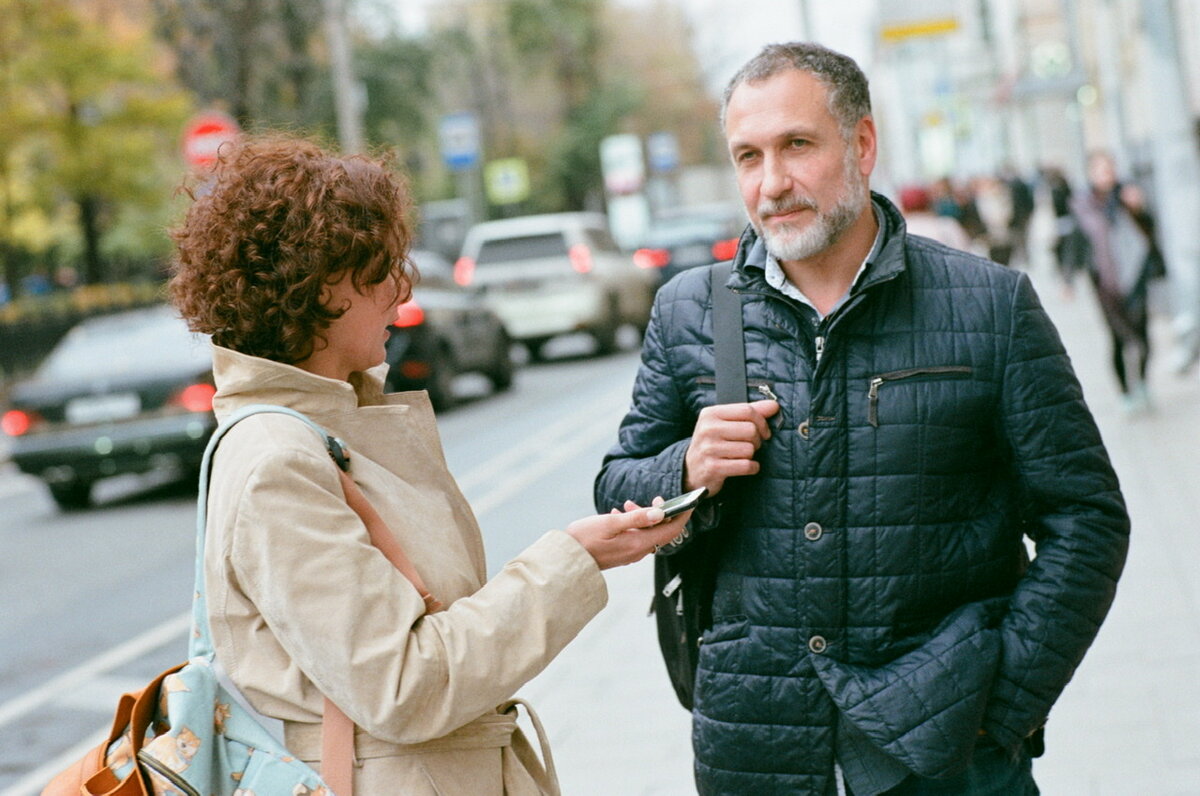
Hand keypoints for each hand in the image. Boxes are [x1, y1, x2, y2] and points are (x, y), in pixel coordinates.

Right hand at [566, 498, 692, 569]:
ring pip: (647, 533)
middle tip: (655, 498)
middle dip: (661, 513)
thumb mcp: (610, 523)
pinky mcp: (621, 553)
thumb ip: (636, 518)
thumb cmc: (584, 539)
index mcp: (638, 544)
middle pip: (661, 531)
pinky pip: (635, 537)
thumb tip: (660, 512)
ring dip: (643, 517)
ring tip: (627, 505)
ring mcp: (629, 554)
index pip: (671, 530)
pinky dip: (633, 524)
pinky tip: (618, 515)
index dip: (682, 515)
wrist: (566, 559)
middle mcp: (638, 551)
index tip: (690, 502)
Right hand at [683, 399, 778, 495]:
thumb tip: (774, 405)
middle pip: (751, 430)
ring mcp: (709, 449)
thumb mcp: (725, 423)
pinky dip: (751, 467)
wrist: (691, 469)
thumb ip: (749, 412)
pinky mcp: (713, 468)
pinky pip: (745, 466)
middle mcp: (708, 429)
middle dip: (757, 440)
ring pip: (749, 449)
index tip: (764, 431)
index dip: (762, 421)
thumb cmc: (713, 443)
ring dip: (751, 455)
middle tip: (750, 445)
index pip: (747, 410)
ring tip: (741, 456)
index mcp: (711, 414)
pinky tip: (744, 466)